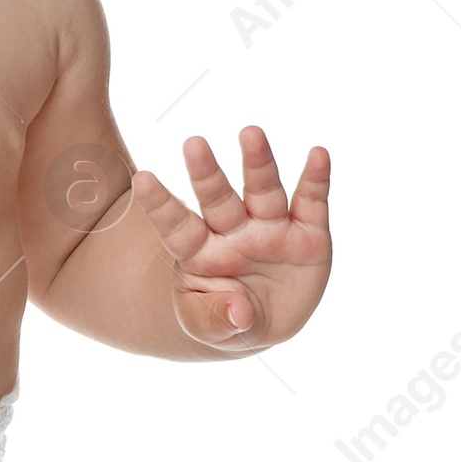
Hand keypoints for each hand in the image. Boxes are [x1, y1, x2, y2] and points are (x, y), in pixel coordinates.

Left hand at [132, 127, 330, 350]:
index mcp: (200, 252)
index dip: (161, 205)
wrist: (263, 322)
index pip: (177, 226)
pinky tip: (318, 155)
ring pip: (262, 191)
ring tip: (250, 134)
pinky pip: (311, 202)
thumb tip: (240, 313)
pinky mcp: (308, 234)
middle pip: (218, 200)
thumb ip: (214, 319)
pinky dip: (316, 179)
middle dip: (206, 173)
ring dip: (257, 163)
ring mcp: (271, 229)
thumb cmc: (222, 317)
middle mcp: (233, 232)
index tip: (142, 180)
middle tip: (193, 143)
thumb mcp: (210, 328)